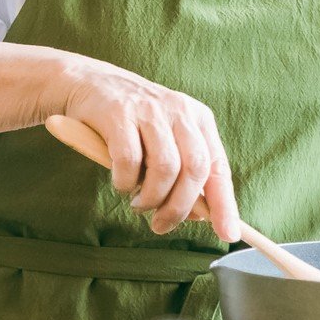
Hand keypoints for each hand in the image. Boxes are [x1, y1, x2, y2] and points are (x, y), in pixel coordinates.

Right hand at [55, 55, 239, 239]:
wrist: (91, 85)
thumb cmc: (133, 123)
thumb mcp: (167, 140)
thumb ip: (185, 173)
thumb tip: (203, 216)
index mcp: (199, 120)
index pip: (218, 168)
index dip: (224, 204)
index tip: (228, 235)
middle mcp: (180, 112)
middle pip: (195, 169)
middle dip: (180, 207)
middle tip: (161, 225)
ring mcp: (150, 111)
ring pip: (165, 168)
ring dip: (151, 198)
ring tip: (138, 204)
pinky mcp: (119, 115)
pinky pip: (129, 161)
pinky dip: (126, 182)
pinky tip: (121, 184)